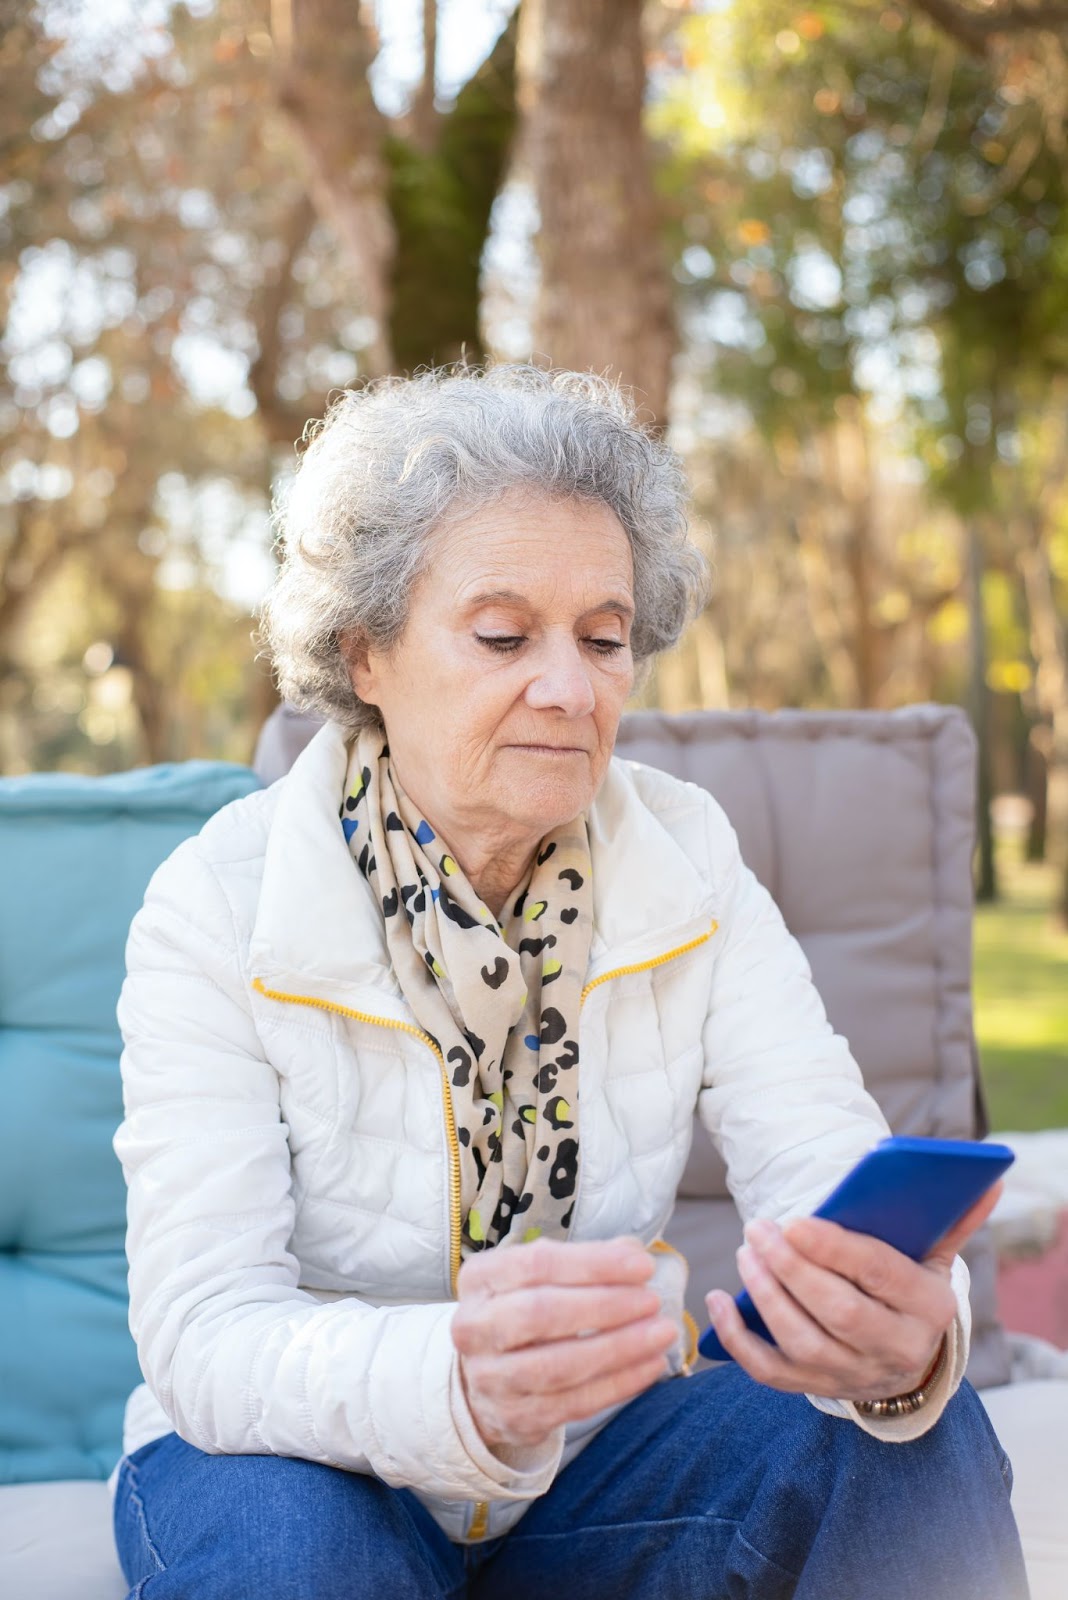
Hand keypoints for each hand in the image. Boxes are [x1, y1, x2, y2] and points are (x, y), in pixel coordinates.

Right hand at [451, 1235, 677, 1451]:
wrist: (486, 1374)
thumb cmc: (524, 1309)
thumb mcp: (542, 1275)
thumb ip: (586, 1261)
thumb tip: (632, 1253)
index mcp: (480, 1279)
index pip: (536, 1264)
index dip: (594, 1264)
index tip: (642, 1266)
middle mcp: (474, 1327)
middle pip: (541, 1315)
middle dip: (605, 1306)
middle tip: (652, 1301)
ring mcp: (490, 1378)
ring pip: (559, 1366)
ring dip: (619, 1349)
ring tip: (662, 1333)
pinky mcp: (514, 1417)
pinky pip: (573, 1404)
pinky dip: (619, 1385)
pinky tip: (650, 1366)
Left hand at [705, 1180, 1002, 1402]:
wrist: (909, 1362)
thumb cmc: (911, 1290)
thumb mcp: (935, 1258)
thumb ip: (951, 1220)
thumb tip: (985, 1179)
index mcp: (928, 1309)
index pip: (880, 1276)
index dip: (836, 1249)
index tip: (795, 1221)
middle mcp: (894, 1349)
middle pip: (838, 1312)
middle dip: (793, 1269)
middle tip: (758, 1228)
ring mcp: (852, 1374)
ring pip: (803, 1342)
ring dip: (765, 1296)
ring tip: (745, 1251)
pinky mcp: (817, 1388)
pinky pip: (770, 1372)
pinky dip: (739, 1339)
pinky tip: (717, 1300)